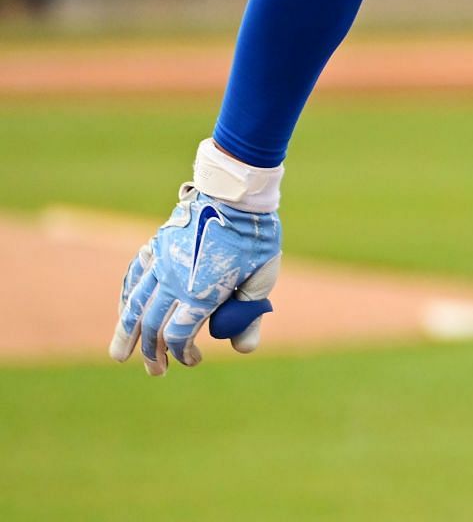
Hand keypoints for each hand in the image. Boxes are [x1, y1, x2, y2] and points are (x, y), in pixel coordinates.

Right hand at [109, 188, 280, 374]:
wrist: (236, 194)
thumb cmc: (255, 238)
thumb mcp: (262, 279)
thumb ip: (248, 315)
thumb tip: (242, 348)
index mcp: (201, 292)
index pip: (179, 335)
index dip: (182, 353)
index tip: (192, 360)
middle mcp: (174, 280)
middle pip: (153, 325)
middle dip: (151, 352)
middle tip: (154, 371)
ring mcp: (161, 262)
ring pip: (135, 303)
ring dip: (125, 332)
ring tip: (118, 354)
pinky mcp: (156, 246)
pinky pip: (135, 275)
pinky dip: (127, 296)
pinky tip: (124, 309)